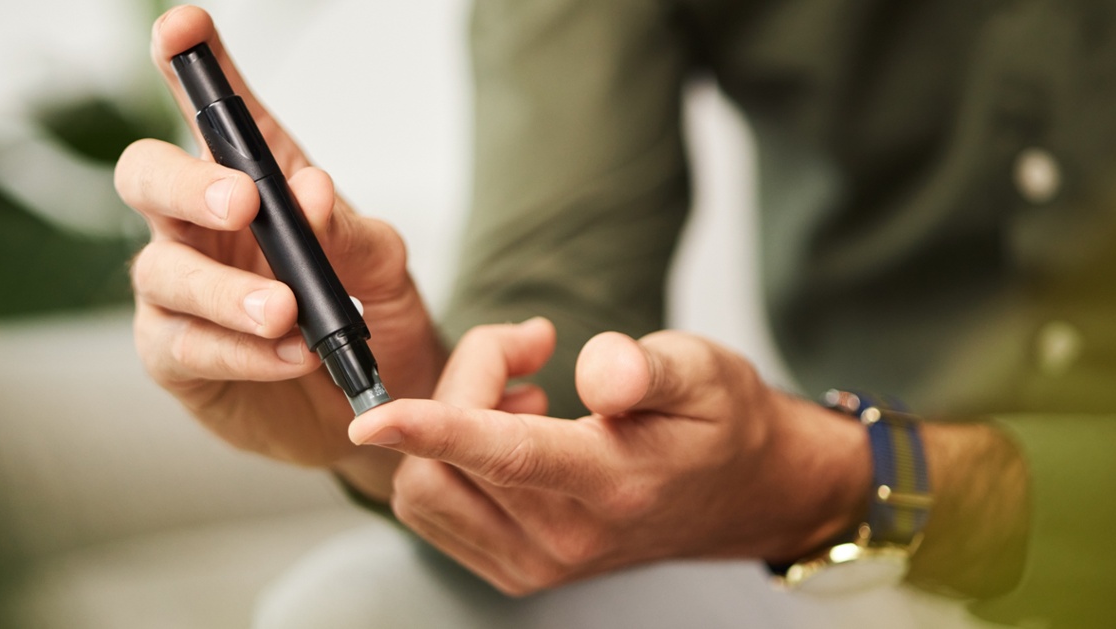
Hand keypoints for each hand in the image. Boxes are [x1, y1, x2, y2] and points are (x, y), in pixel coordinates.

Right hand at [117, 6, 442, 487]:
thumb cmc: (373, 317)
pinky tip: (290, 354)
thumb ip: (347, 229)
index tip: (183, 29)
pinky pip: (187, 346)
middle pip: (146, 179)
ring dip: (225, 291)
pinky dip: (242, 351)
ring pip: (163, 273)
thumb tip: (308, 192)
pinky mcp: (177, 358)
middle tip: (243, 201)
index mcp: (252, 183)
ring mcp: (179, 293)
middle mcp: (200, 228)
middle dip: (185, 183)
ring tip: (285, 310)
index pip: (214, 113)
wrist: (382, 408)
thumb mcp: (382, 266)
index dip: (191, 67)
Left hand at [349, 321, 870, 594]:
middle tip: (525, 348)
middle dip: (464, 383)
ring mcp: (535, 564)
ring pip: (427, 488)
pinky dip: (447, 460)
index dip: (435, 427)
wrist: (741, 494)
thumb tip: (598, 369)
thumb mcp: (704, 373)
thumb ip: (647, 368)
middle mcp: (566, 539)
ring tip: (519, 396)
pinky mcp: (512, 568)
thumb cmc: (719, 425)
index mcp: (613, 486)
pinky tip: (505, 432)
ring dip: (447, 426)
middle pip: (448, 458)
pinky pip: (435, 511)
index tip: (374, 416)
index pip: (508, 457)